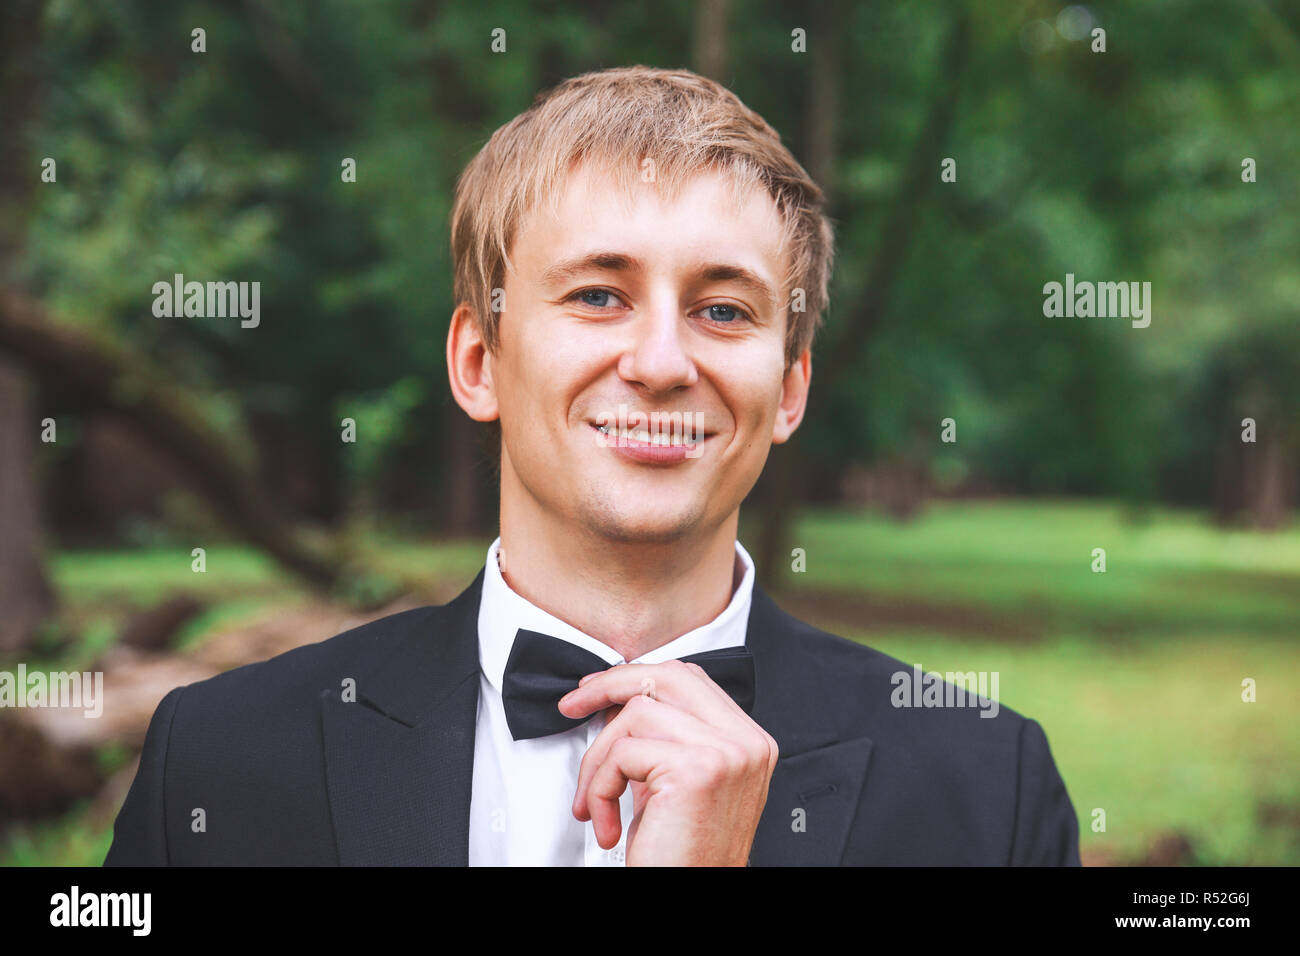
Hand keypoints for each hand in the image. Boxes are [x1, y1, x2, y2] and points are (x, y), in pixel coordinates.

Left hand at [558, 659, 778, 865]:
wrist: (689, 894)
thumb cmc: (681, 855)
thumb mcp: (674, 784)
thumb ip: (662, 738)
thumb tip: (615, 701)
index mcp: (748, 741)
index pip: (690, 679)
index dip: (637, 677)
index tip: (598, 690)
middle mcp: (745, 742)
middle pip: (667, 677)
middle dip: (609, 686)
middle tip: (573, 706)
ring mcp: (725, 753)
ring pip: (635, 715)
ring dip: (599, 760)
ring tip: (597, 802)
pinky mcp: (695, 771)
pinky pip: (622, 755)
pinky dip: (599, 789)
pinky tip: (606, 822)